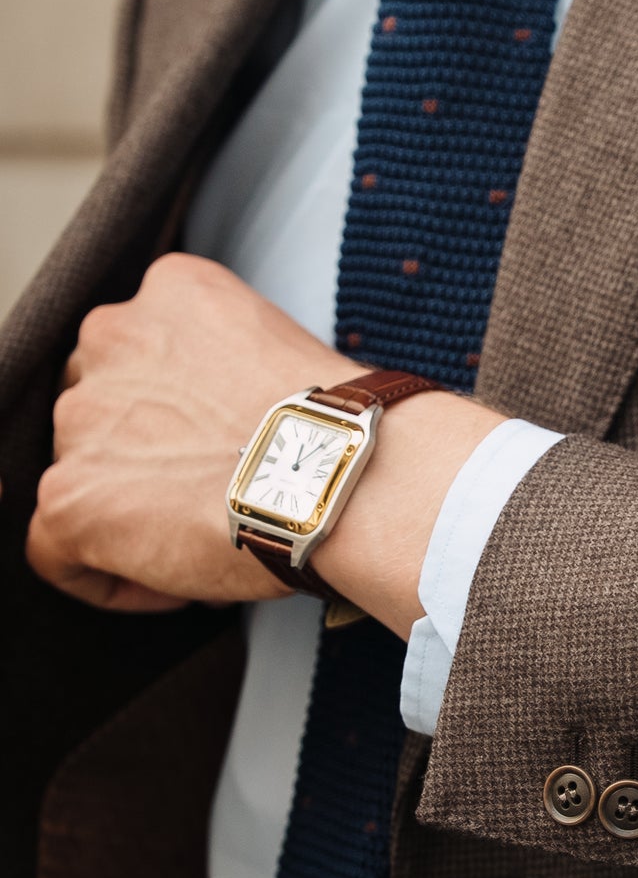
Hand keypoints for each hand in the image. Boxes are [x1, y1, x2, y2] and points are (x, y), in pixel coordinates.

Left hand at [27, 253, 503, 631]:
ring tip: (199, 540)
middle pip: (98, 406)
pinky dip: (108, 576)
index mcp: (169, 291)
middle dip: (142, 453)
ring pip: (79, 474)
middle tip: (205, 492)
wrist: (340, 475)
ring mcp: (82, 416)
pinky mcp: (69, 495)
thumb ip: (226, 360)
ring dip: (129, 509)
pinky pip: (56, 551)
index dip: (172, 409)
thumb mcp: (280, 344)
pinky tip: (171, 586)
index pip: (139, 349)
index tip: (213, 444)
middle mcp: (111, 336)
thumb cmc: (339, 426)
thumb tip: (223, 421)